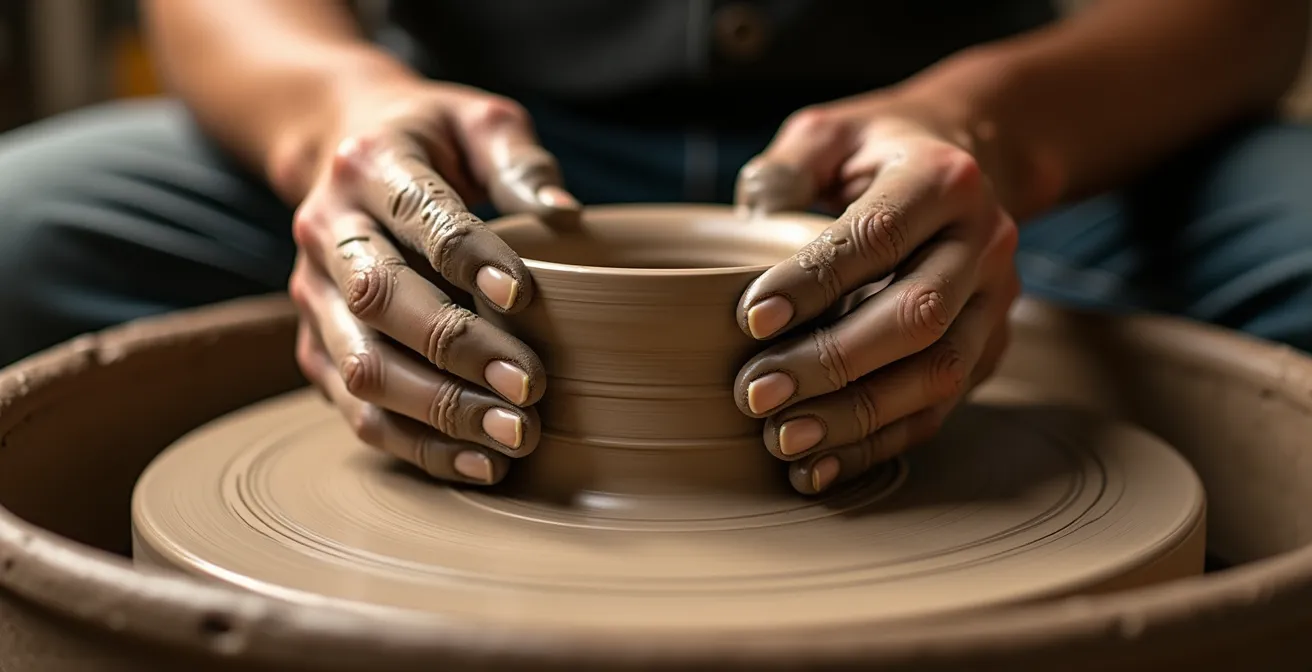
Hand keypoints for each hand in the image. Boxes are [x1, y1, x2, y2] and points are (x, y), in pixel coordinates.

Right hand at [287, 75, 578, 485]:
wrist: (343, 151)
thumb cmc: (436, 143)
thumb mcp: (479, 124)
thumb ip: (519, 162)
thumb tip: (565, 215)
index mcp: (369, 165)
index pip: (417, 214)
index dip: (468, 257)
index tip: (525, 296)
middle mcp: (326, 231)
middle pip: (381, 298)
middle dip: (458, 349)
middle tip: (532, 387)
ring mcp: (313, 296)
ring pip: (362, 365)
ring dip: (440, 410)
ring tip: (515, 436)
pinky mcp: (316, 348)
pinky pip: (357, 411)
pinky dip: (419, 446)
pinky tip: (481, 464)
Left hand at [731, 93, 1020, 494]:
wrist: (968, 164)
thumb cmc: (875, 152)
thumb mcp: (827, 134)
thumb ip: (785, 167)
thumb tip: (750, 219)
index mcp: (943, 177)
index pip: (879, 235)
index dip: (815, 281)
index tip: (749, 319)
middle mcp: (984, 241)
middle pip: (917, 316)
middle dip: (832, 362)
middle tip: (755, 392)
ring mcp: (995, 302)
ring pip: (938, 373)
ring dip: (856, 416)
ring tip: (781, 438)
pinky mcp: (989, 349)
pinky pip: (938, 409)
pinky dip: (876, 444)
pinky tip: (816, 466)